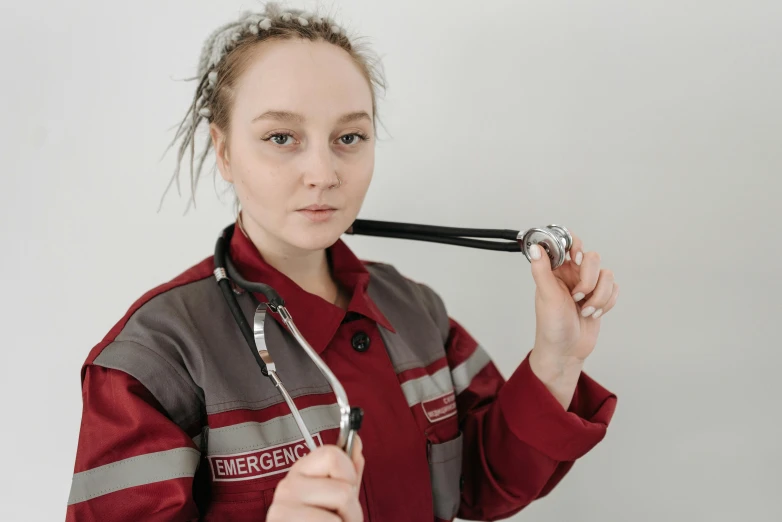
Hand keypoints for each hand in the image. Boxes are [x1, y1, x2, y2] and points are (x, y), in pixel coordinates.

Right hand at [267, 437, 364, 521]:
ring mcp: (282, 508)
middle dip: (352, 511)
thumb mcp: (337, 498)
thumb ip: (348, 472)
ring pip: (339, 507)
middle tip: (339, 521)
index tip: (345, 494)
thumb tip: (356, 440)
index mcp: (300, 472)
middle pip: (343, 488)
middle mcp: (287, 486)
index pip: (333, 454)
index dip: (349, 475)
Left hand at [527, 233, 618, 404]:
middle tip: (577, 297)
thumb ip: (542, 270)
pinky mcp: (600, 297)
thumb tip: (535, 247)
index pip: (568, 242)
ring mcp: (587, 285)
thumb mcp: (546, 296)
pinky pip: (614, 289)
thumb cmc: (551, 326)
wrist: (566, 351)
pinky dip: (606, 303)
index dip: (576, 246)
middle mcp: (572, 273)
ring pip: (607, 275)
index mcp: (556, 269)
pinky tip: (592, 314)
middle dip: (589, 281)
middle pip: (593, 258)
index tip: (576, 260)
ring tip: (584, 310)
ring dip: (598, 297)